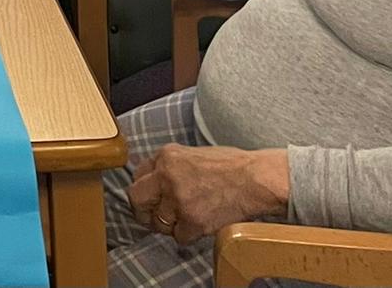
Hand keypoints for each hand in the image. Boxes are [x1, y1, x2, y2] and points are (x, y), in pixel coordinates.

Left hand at [128, 144, 289, 243]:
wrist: (254, 179)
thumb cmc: (229, 165)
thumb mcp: (190, 153)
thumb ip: (168, 165)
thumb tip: (152, 180)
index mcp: (165, 156)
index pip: (137, 175)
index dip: (143, 189)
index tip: (149, 197)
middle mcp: (166, 176)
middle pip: (137, 199)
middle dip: (143, 210)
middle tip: (152, 216)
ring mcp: (179, 200)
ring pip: (159, 223)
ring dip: (169, 225)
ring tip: (185, 219)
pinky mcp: (193, 221)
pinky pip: (179, 237)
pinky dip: (188, 235)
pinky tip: (199, 225)